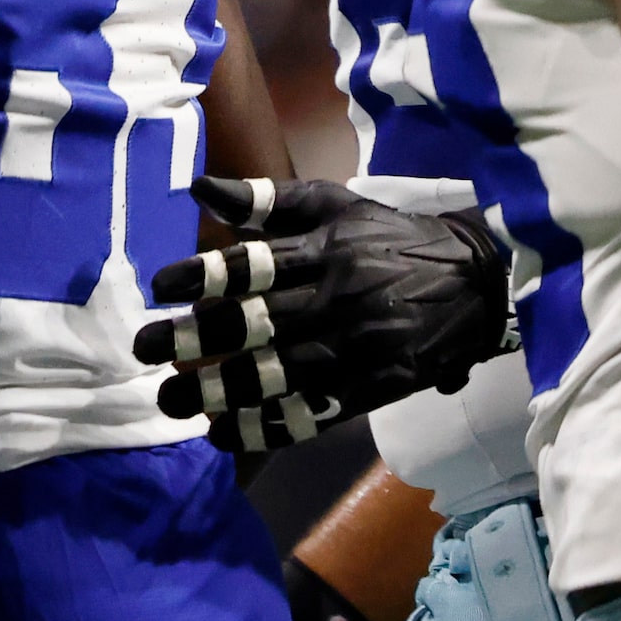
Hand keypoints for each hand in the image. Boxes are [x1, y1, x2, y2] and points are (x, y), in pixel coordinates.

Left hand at [131, 176, 512, 453]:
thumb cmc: (387, 238)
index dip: (204, 275)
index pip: (255, 265)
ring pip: (280, 374)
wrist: (476, 282)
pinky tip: (223, 433)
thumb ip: (266, 198)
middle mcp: (337, 301)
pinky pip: (315, 411)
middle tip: (144, 349)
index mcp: (324, 252)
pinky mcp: (374, 388)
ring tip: (171, 401)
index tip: (158, 289)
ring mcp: (357, 349)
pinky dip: (267, 426)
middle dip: (196, 339)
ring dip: (221, 391)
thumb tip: (199, 187)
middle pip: (258, 323)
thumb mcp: (334, 204)